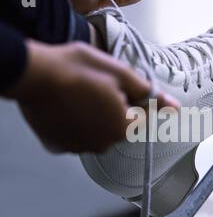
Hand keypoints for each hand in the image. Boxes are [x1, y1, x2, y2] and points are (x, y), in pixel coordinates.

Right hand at [5, 41, 178, 153]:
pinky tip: (70, 106)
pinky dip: (80, 123)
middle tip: (98, 86)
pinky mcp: (63, 145)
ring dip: (97, 115)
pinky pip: (81, 134)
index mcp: (124, 127)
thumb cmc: (77, 70)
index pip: (144, 117)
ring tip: (81, 94)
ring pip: (101, 129)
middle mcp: (106, 143)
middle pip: (122, 124)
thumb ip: (148, 93)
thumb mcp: (119, 74)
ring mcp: (82, 146)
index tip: (123, 88)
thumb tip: (175, 107)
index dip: (137, 99)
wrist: (34, 75)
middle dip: (117, 107)